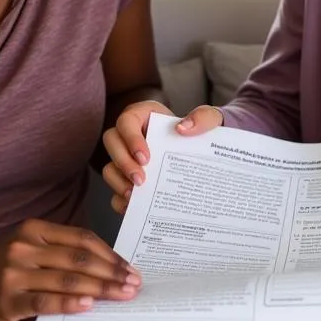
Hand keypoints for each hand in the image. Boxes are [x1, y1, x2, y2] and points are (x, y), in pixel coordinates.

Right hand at [0, 219, 140, 320]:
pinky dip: (69, 302)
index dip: (111, 255)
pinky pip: (44, 301)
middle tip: (135, 285)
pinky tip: (88, 306)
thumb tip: (106, 271)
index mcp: (34, 229)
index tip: (131, 269)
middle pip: (80, 258)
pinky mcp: (6, 300)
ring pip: (67, 279)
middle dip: (112, 273)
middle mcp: (24, 246)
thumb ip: (58, 256)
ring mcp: (13, 272)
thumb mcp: (25, 254)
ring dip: (100, 289)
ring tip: (122, 297)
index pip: (83, 239)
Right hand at [101, 100, 223, 213]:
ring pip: (109, 167)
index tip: (145, 157)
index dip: (131, 139)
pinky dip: (120, 200)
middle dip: (123, 163)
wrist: (207, 155)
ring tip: (135, 196)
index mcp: (145, 114)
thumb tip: (183, 128)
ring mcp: (128, 157)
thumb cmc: (204, 133)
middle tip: (141, 180)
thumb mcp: (211, 120)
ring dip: (119, 182)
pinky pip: (115, 190)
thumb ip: (204, 118)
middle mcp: (131, 134)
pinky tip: (133, 206)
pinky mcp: (129, 179)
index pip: (127, 121)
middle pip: (111, 142)